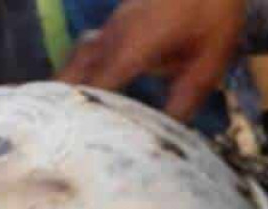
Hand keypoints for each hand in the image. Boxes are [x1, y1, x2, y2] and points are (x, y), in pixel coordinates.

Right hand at [58, 0, 245, 119]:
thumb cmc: (215, 14)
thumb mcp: (209, 64)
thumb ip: (185, 98)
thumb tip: (167, 132)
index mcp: (139, 42)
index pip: (103, 80)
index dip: (87, 107)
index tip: (76, 135)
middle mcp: (119, 31)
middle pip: (81, 66)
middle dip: (65, 97)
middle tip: (52, 130)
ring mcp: (117, 23)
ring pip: (80, 53)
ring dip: (67, 81)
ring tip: (54, 113)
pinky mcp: (120, 22)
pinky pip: (90, 48)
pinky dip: (79, 69)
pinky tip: (75, 88)